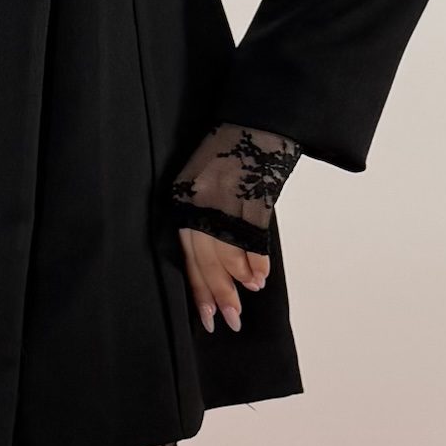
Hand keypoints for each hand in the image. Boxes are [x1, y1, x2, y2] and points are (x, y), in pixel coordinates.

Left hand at [165, 119, 300, 335]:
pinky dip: (259, 258)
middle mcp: (202, 207)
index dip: (199, 289)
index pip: (190, 257)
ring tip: (249, 295)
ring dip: (242, 278)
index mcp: (184, 205)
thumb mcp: (199, 185)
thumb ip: (202, 219)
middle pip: (209, 260)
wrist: (250, 123)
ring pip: (232, 252)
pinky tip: (261, 276)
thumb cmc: (222, 154)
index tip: (207, 316)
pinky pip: (256, 236)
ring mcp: (229, 203)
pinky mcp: (254, 196)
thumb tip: (219, 259)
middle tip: (231, 322)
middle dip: (221, 294)